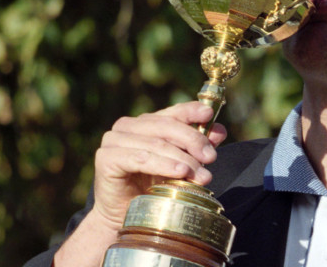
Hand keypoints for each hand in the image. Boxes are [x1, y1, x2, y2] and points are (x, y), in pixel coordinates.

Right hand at [92, 101, 227, 230]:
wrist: (124, 216)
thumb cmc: (152, 188)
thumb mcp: (180, 164)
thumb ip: (197, 146)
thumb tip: (219, 130)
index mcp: (145, 122)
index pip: (172, 111)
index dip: (191, 111)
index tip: (209, 114)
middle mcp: (127, 126)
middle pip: (166, 127)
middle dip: (192, 141)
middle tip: (211, 158)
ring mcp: (114, 140)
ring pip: (156, 144)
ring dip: (182, 159)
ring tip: (201, 174)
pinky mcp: (106, 158)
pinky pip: (140, 158)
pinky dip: (163, 165)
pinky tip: (180, 172)